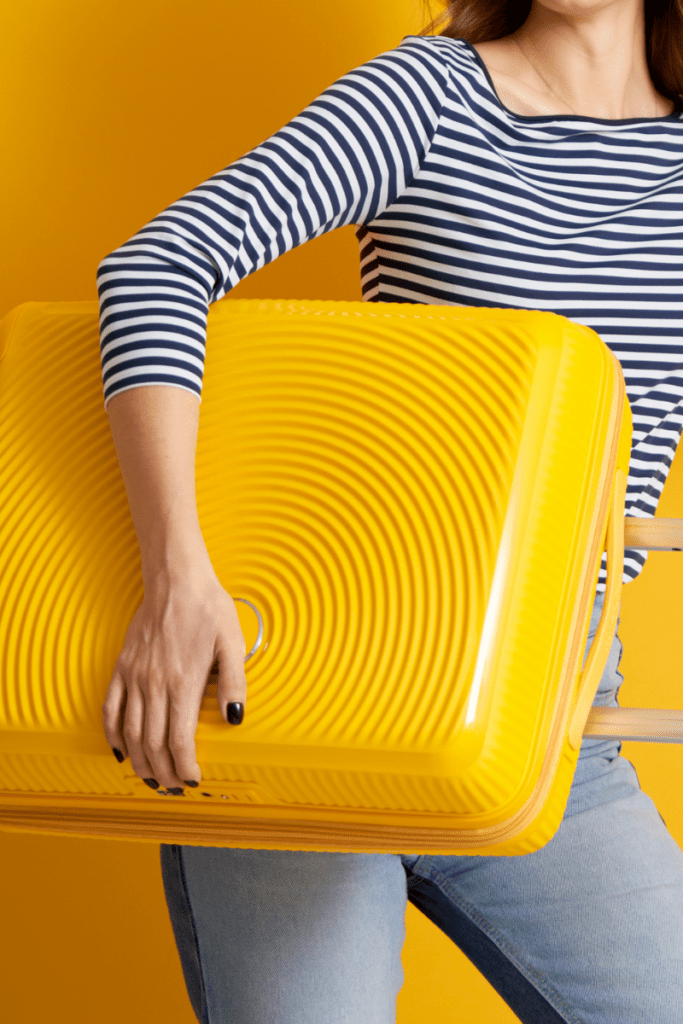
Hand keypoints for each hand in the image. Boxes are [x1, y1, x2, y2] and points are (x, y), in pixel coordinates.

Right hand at [102, 570, 247, 791]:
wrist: (176, 580)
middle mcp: (155, 684)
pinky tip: (121, 751)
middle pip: (153, 743)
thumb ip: (235, 684)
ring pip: (131, 732)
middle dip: (164, 773)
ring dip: (140, 762)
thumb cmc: (209, 609)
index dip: (186, 767)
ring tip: (151, 779)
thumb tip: (236, 719)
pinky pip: (111, 708)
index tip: (194, 780)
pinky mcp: (122, 667)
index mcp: (183, 682)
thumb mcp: (233, 643)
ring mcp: (135, 676)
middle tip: (174, 788)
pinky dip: (113, 735)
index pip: (180, 740)